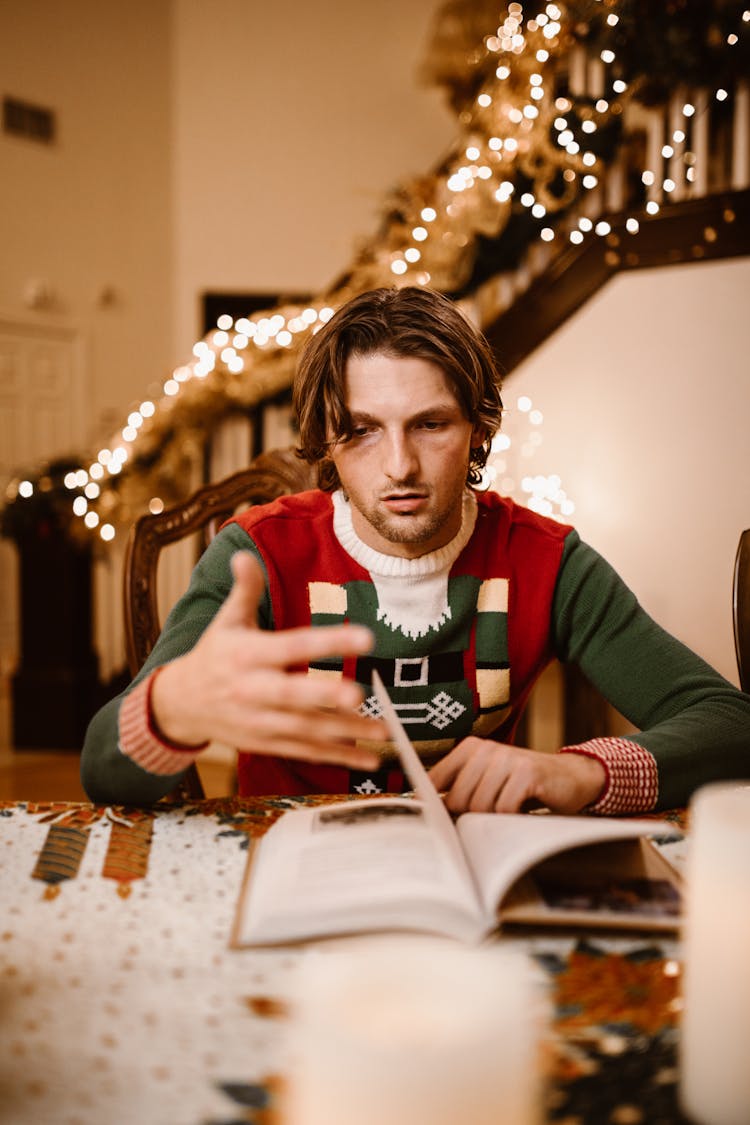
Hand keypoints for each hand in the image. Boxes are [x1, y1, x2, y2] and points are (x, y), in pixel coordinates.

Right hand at [151, 551, 386, 769]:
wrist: (180, 704)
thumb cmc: (214, 655)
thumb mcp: (226, 621)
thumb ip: (245, 589)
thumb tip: (244, 554)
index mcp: (246, 654)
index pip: (292, 646)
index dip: (327, 642)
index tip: (365, 637)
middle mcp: (252, 690)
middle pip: (291, 695)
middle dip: (324, 697)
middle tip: (360, 694)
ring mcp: (258, 722)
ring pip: (304, 730)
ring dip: (345, 732)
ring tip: (383, 728)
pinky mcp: (265, 744)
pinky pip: (305, 752)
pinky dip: (337, 757)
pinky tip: (369, 760)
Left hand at [428, 737, 606, 814]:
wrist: (571, 777)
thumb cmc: (524, 785)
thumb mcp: (489, 780)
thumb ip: (461, 789)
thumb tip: (427, 810)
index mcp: (470, 748)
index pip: (434, 780)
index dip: (435, 805)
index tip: (437, 820)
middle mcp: (486, 748)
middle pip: (457, 799)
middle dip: (470, 816)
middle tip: (489, 817)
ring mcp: (507, 758)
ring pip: (480, 806)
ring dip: (494, 818)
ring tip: (508, 810)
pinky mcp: (526, 773)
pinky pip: (504, 809)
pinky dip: (511, 818)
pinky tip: (522, 811)